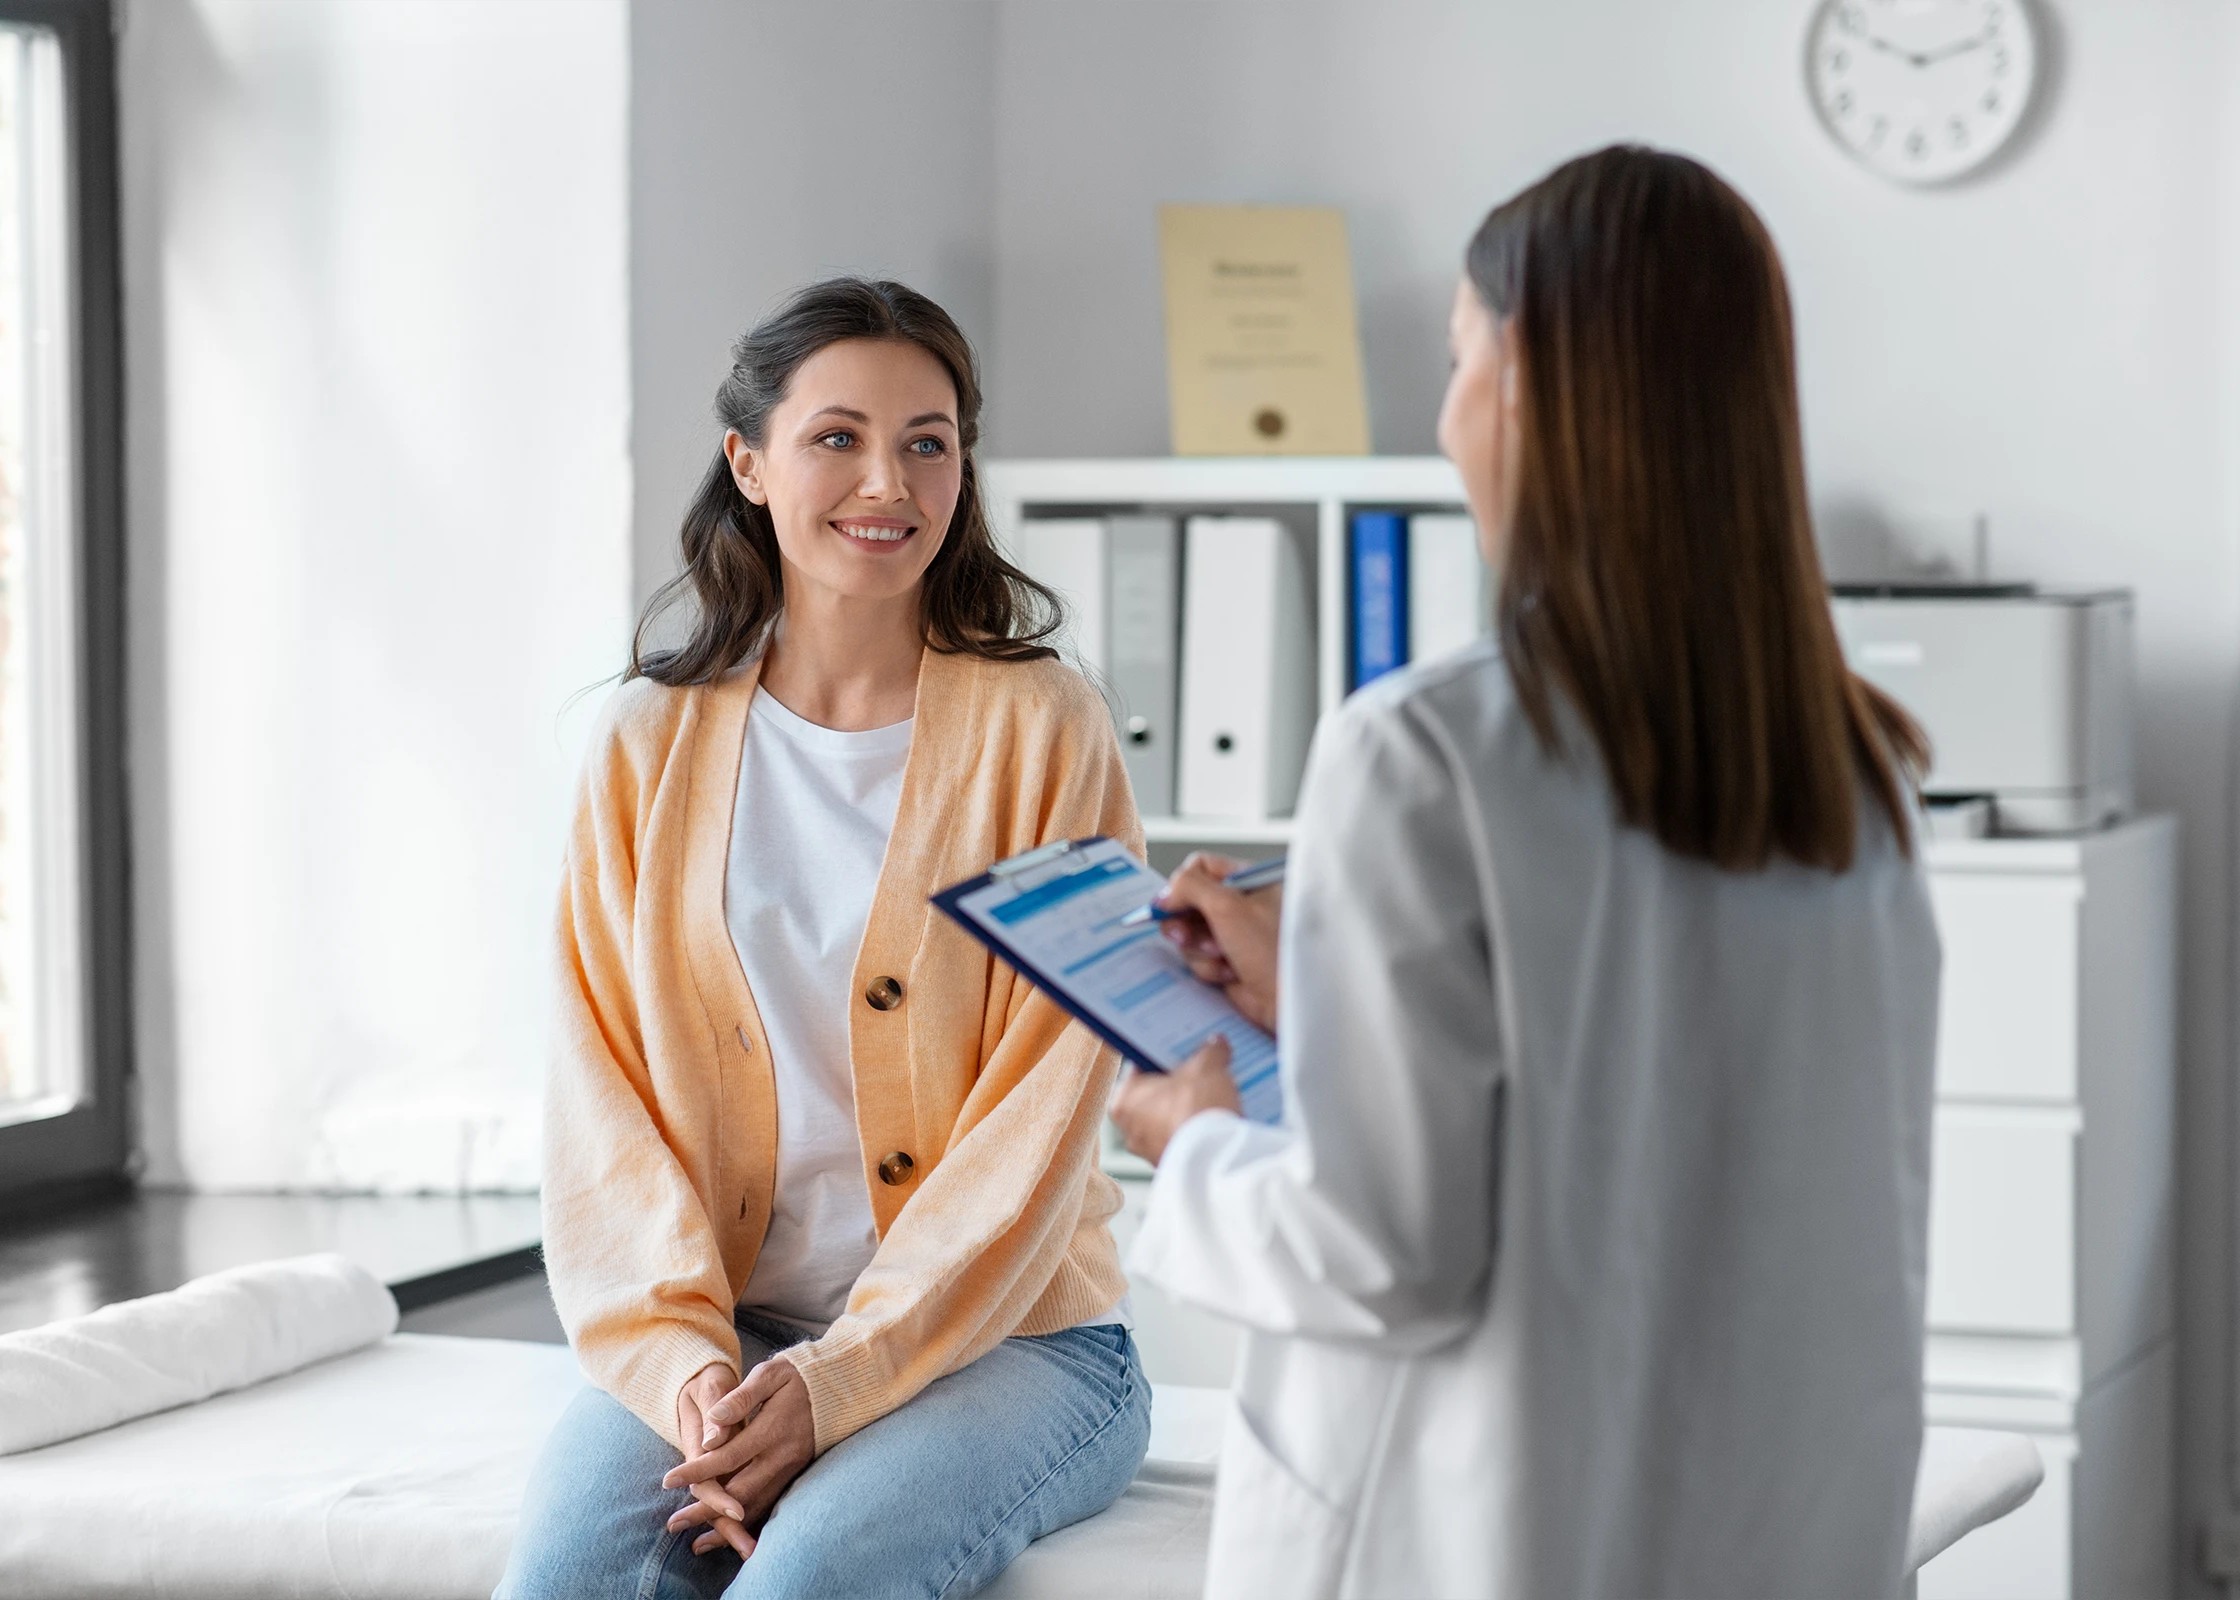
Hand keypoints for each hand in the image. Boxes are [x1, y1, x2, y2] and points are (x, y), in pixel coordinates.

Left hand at [662, 1355, 816, 1555]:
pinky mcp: (795, 1476)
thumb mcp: (770, 1374)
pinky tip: (728, 1533)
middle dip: (705, 1510)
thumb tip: (715, 1418)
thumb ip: (742, 1397)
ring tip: (696, 1542)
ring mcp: (791, 1470)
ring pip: (755, 1506)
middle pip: (739, 1492)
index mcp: (772, 1430)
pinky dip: (746, 1523)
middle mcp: (782, 1456)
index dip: (698, 1469)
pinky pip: (768, 1505)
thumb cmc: (797, 1376)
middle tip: (674, 1524)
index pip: (728, 1456)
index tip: (668, 1480)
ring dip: (725, 1527)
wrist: (838, 1388)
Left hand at [1111, 1036, 1243, 1164]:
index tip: (1183, 1049)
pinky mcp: (1173, 1166)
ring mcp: (1150, 1152)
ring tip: (1216, 1096)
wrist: (1214, 1157)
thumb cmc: (1196, 1109)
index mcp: (1124, 1100)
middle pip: (1157, 1095)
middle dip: (1180, 1084)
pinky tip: (1218, 1120)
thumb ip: (1210, 1051)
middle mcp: (1130, 1130)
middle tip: (1204, 1070)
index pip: (1141, 1067)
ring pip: (1170, 1120)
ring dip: (1190, 1109)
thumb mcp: (1207, 1067)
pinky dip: (1197, 1131)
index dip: (1165, 1055)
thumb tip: (1216, 1045)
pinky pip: (1184, 1140)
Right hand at [1154, 853, 1280, 1032]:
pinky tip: (1231, 974)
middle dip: (1185, 923)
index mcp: (1247, 881)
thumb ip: (1190, 887)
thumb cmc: (1273, 949)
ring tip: (1223, 957)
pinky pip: (1199, 959)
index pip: (1201, 868)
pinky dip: (1210, 968)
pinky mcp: (1228, 962)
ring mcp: (1233, 935)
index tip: (1169, 905)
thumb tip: (1164, 894)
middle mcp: (1241, 905)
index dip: (1181, 886)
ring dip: (1200, 950)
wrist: (1290, 1001)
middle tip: (1184, 936)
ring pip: (1189, 934)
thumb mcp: (1228, 905)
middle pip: (1189, 903)